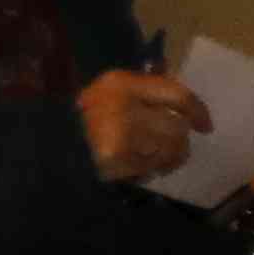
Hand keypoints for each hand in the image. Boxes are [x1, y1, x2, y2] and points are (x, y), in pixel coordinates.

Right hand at [76, 70, 202, 188]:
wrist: (48, 147)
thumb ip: (146, 94)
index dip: (197, 111)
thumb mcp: (110, 95)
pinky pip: (150, 167)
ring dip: (165, 159)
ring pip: (169, 149)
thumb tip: (187, 106)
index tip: (205, 127)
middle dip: (177, 144)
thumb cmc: (83, 121)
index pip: (176, 94)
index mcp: (121, 83)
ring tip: (148, 161)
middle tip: (167, 152)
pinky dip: (147, 171)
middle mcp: (122, 103)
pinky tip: (135, 169)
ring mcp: (119, 130)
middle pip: (177, 127)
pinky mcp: (116, 157)